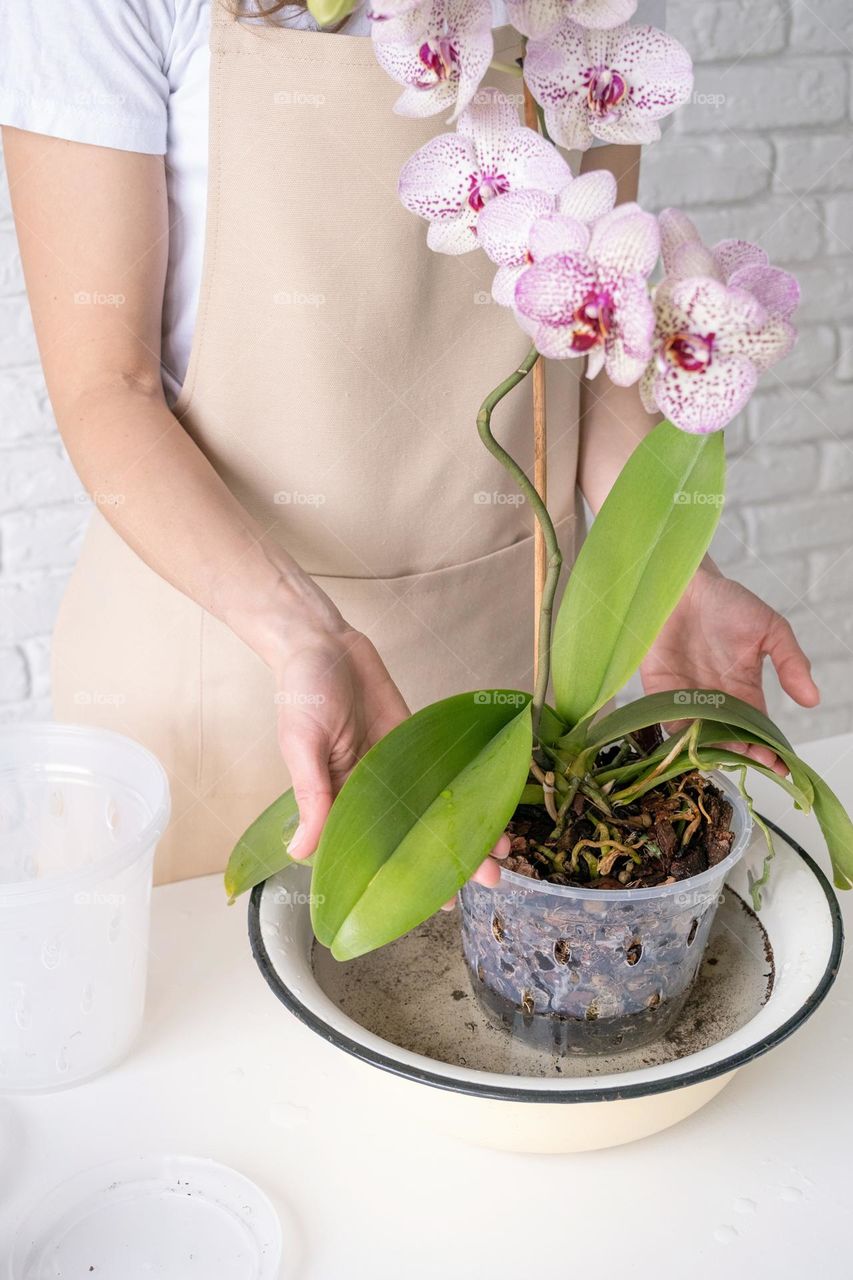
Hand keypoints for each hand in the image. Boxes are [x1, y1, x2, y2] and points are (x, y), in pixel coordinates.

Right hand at [274, 623, 507, 886]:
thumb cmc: (303, 692)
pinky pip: (446, 770)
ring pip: (436, 808)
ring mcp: (398, 767)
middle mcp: (372, 792)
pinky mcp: (416, 740)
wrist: (324, 641)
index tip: (430, 902)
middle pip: (414, 835)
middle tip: (485, 884)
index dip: (402, 877)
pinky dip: (469, 788)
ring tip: (501, 854)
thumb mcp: (302, 745)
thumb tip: (301, 851)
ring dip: (467, 829)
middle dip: (448, 858)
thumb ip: (311, 796)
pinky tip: (493, 805)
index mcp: (338, 802)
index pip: (374, 852)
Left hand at [639, 566, 819, 773]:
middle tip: (750, 759)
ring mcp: (685, 697)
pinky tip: (690, 742)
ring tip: (723, 753)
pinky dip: (677, 734)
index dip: (769, 749)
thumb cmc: (726, 603)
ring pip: (699, 736)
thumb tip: (812, 699)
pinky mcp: (657, 691)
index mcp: (743, 689)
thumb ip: (790, 662)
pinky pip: (666, 720)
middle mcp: (715, 700)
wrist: (682, 583)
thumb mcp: (769, 628)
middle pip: (729, 739)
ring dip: (711, 747)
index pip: (758, 729)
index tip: (780, 766)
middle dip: (741, 754)